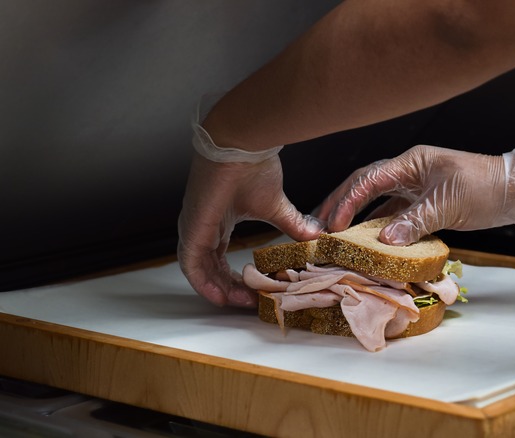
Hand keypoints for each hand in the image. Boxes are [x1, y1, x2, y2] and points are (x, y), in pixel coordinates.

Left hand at [178, 124, 322, 307]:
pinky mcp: (193, 229)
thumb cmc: (252, 167)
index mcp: (217, 222)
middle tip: (251, 302)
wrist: (241, 147)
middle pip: (210, 270)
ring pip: (200, 272)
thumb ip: (292, 224)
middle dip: (230, 289)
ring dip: (220, 291)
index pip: (220, 259)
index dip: (236, 278)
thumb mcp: (275, 205)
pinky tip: (221, 297)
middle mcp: (201, 228)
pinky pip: (192, 266)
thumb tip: (316, 237)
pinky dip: (205, 284)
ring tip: (242, 303)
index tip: (256, 291)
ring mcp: (194, 229)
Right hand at [316, 145, 514, 244]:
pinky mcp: (424, 203)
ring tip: (333, 233)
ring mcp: (415, 187)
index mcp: (411, 163)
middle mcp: (408, 172)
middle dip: (339, 204)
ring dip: (355, 216)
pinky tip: (365, 240)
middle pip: (364, 186)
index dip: (347, 200)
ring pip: (376, 201)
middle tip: (318, 225)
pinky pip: (393, 214)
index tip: (333, 223)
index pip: (369, 179)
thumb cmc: (486, 188)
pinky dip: (378, 226)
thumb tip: (385, 241)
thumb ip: (415, 221)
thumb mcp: (448, 204)